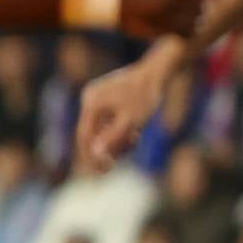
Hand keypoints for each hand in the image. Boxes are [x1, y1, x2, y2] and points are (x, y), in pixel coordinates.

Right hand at [75, 50, 171, 175]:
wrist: (157, 71)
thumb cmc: (145, 96)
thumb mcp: (131, 122)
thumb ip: (112, 139)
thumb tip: (95, 156)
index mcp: (91, 104)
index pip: (84, 136)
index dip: (91, 157)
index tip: (102, 172)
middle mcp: (89, 98)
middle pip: (92, 132)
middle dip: (107, 148)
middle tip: (119, 162)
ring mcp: (97, 96)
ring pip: (101, 127)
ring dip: (116, 139)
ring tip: (135, 141)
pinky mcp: (106, 95)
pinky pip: (106, 118)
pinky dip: (118, 129)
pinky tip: (135, 133)